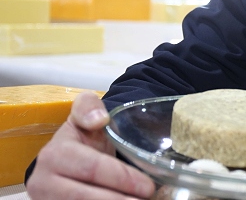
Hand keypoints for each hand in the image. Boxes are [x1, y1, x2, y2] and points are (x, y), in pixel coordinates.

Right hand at [25, 91, 154, 199]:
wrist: (67, 161)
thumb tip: (99, 119)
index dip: (123, 178)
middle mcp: (43, 183)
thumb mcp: (83, 116)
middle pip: (87, 197)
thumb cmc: (82, 140)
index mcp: (54, 155)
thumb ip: (89, 107)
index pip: (93, 168)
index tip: (149, 186)